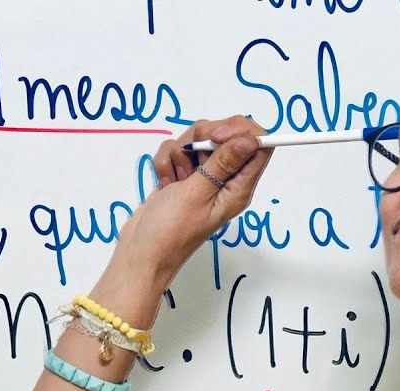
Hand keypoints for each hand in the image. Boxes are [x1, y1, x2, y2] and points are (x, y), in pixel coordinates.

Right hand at [113, 116, 271, 278]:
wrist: (141, 251)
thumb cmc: (172, 231)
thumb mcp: (199, 193)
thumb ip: (224, 163)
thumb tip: (253, 138)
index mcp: (240, 187)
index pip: (258, 145)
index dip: (240, 131)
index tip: (217, 136)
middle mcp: (225, 180)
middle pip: (226, 134)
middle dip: (203, 137)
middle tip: (191, 156)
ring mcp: (203, 177)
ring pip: (197, 139)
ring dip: (180, 153)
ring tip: (175, 179)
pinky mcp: (182, 175)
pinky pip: (177, 150)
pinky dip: (166, 162)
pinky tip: (164, 183)